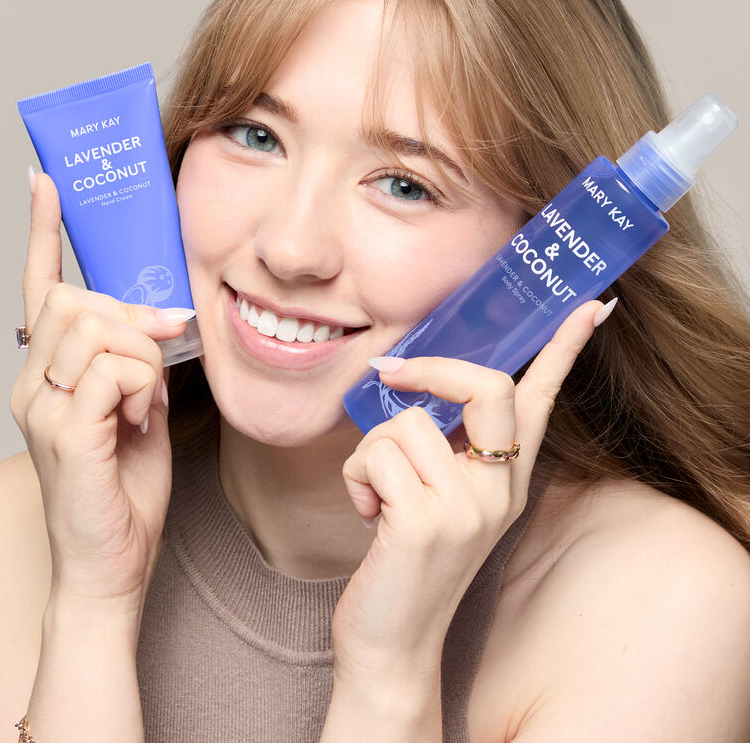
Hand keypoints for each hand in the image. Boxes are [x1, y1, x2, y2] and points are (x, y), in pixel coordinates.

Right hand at [9, 173, 190, 615]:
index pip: (40, 290)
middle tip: (164, 353)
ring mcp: (42, 407)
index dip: (44, 235)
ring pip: (99, 327)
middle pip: (79, 299)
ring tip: (145, 406)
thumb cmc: (123, 486)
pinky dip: (144, 387)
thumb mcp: (136, 408)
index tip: (45, 186)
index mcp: (48, 374)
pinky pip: (114, 368)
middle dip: (134, 320)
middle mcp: (32, 383)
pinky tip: (140, 421)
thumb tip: (155, 320)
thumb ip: (134, 360)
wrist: (111, 562)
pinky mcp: (64, 432)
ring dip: (143, 359)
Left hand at [334, 299, 605, 684]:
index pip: (542, 400)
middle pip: (486, 385)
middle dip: (432, 370)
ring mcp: (468, 507)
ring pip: (406, 422)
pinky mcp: (427, 523)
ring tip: (377, 495)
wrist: (393, 642)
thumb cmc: (406, 560)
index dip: (566, 349)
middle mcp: (499, 489)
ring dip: (371, 453)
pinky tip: (370, 516)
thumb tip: (410, 384)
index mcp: (507, 478)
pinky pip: (377, 455)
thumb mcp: (440, 499)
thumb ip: (443, 446)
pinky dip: (356, 477)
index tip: (592, 307)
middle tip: (393, 373)